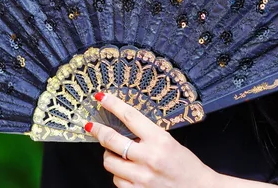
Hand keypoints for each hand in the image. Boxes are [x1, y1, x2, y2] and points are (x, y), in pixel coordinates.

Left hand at [84, 91, 218, 187]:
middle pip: (112, 139)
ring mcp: (141, 177)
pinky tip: (127, 170)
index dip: (112, 104)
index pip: (129, 116)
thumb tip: (123, 124)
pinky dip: (118, 174)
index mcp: (159, 139)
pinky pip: (116, 180)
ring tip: (117, 153)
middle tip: (92, 126)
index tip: (102, 97)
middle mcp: (148, 157)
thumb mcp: (168, 141)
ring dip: (109, 155)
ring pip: (110, 161)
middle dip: (98, 130)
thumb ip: (146, 134)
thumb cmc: (186, 165)